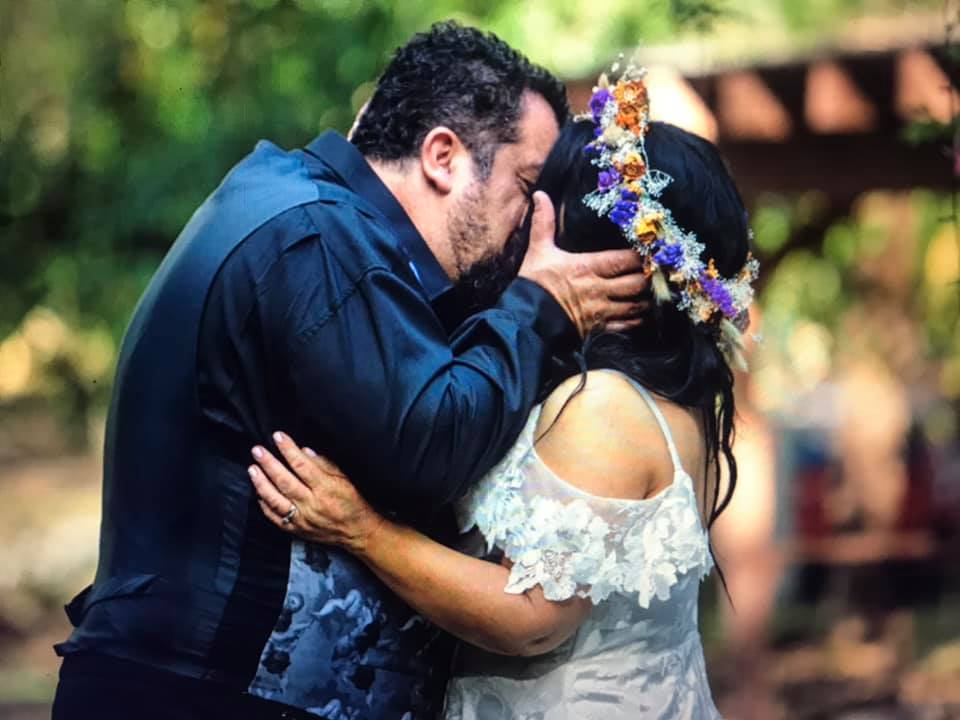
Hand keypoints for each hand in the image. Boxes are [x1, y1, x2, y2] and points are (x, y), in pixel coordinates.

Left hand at [248, 432, 383, 554]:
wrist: (357, 532)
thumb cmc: (353, 502)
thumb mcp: (345, 479)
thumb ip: (325, 464)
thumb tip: (303, 452)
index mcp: (326, 488)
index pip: (302, 465)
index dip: (288, 449)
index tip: (278, 437)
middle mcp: (312, 504)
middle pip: (285, 481)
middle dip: (269, 464)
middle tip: (257, 450)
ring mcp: (302, 519)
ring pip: (275, 500)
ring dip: (261, 483)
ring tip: (253, 469)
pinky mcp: (297, 530)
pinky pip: (275, 518)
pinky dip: (264, 506)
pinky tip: (259, 494)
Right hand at [518, 192, 648, 335]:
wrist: (525, 318)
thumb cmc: (534, 284)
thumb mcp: (538, 250)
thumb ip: (543, 222)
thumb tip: (540, 195)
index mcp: (588, 267)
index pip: (624, 260)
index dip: (641, 256)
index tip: (650, 251)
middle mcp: (599, 289)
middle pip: (635, 283)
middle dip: (648, 278)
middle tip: (656, 272)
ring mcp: (600, 311)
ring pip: (634, 305)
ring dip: (645, 299)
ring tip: (653, 293)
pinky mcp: (598, 329)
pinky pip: (624, 325)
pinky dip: (636, 320)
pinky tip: (641, 315)